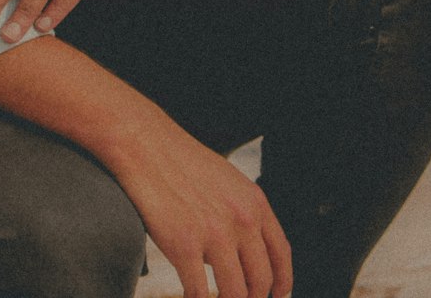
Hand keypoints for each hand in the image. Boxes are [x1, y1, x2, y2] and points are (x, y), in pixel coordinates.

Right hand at [114, 119, 292, 297]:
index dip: (282, 282)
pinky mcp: (185, 246)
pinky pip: (200, 293)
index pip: (281, 253)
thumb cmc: (184, 164)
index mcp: (255, 202)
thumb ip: (242, 214)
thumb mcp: (228, 182)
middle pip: (261, 280)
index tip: (277, 296)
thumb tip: (243, 254)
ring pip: (235, 293)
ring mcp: (215, 234)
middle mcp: (242, 219)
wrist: (149, 148)